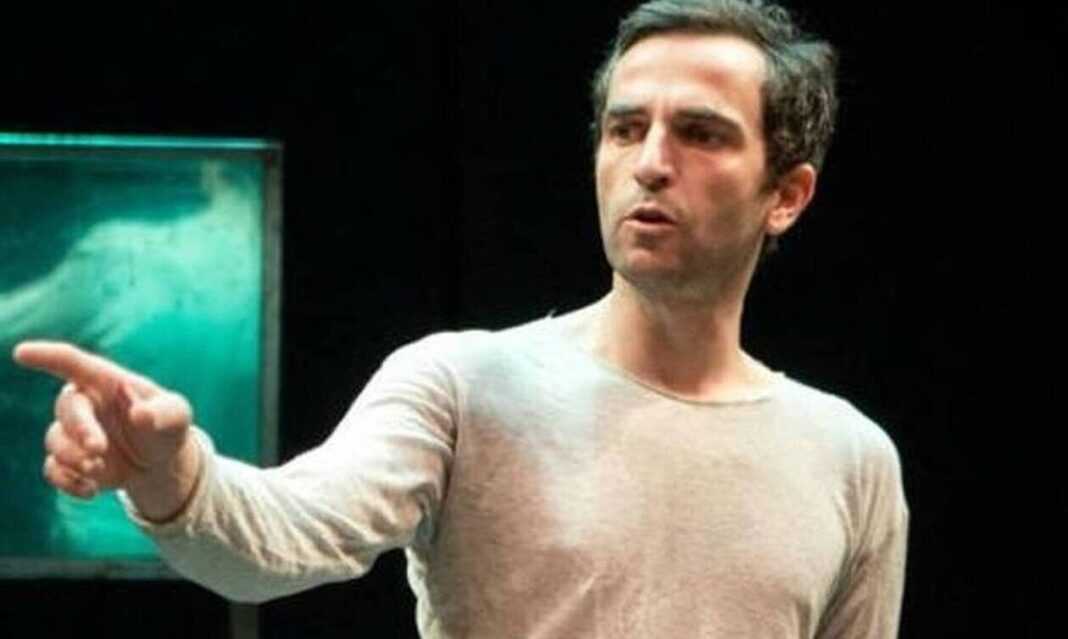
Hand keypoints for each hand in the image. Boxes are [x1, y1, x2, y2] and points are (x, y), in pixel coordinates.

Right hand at [13, 341, 196, 517]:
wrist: (159, 462)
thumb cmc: (166, 426)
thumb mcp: (177, 416)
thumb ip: (163, 413)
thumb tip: (139, 414)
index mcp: (106, 381)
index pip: (72, 362)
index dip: (47, 356)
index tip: (22, 352)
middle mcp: (84, 403)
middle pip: (67, 408)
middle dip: (79, 429)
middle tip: (98, 449)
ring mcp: (72, 432)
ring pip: (55, 441)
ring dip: (74, 458)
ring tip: (100, 470)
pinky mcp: (67, 460)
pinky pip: (53, 470)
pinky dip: (68, 482)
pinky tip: (92, 490)